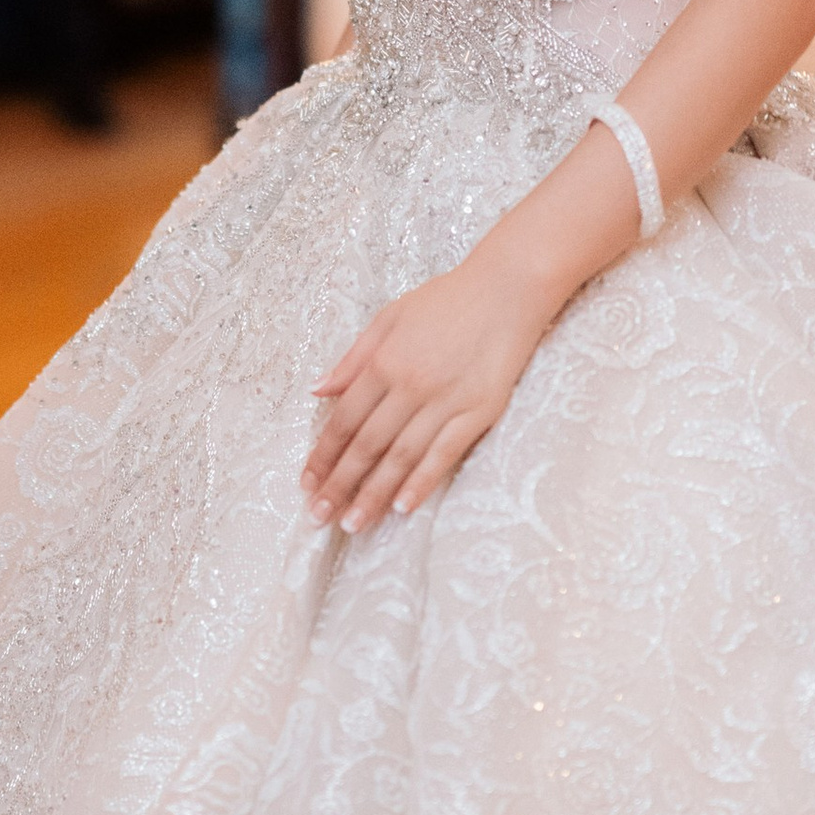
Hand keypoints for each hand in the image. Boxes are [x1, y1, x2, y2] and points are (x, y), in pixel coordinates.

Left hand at [304, 242, 555, 533]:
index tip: (307, 483)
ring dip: (373, 494)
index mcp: (383, 362)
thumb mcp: (390, 317)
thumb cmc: (447, 300)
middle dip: (340, 484)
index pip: (344, 420)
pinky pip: (444, 455)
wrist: (508, 289)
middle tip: (319, 517)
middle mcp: (410, 386)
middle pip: (367, 445)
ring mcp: (446, 402)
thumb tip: (319, 391)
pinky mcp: (479, 412)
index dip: (323, 455)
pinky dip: (422, 482)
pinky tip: (402, 507)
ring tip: (353, 524)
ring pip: (401, 457)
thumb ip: (354, 358)